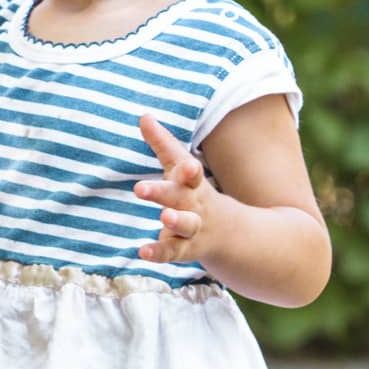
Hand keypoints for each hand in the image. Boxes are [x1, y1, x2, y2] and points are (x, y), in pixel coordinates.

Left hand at [134, 114, 220, 264]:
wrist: (229, 233)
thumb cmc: (193, 191)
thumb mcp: (180, 167)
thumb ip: (163, 144)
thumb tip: (143, 116)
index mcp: (193, 184)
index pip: (192, 174)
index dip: (188, 170)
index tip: (186, 166)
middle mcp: (194, 205)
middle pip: (180, 198)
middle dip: (162, 193)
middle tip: (139, 189)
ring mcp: (192, 229)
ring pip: (186, 226)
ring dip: (175, 221)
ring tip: (163, 217)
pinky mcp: (184, 249)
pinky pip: (172, 252)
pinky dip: (158, 252)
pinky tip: (142, 251)